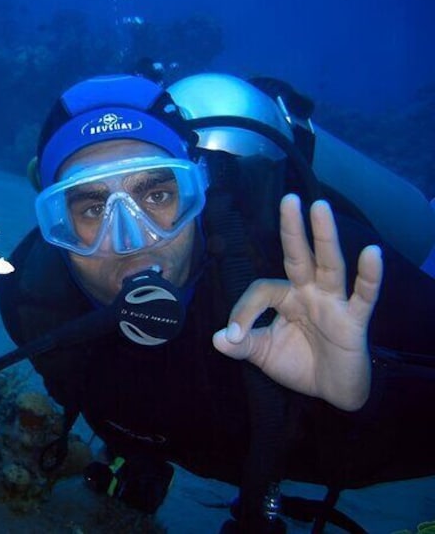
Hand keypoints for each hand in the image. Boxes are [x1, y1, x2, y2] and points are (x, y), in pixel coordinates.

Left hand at [212, 194, 382, 410]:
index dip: (243, 310)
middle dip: (292, 228)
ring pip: (329, 265)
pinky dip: (369, 275)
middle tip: (288, 198)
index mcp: (286, 298)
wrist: (331, 392)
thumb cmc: (299, 363)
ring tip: (319, 208)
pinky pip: (363, 295)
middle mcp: (310, 293)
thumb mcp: (262, 354)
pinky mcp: (354, 321)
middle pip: (299, 255)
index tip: (233, 335)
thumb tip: (218, 339)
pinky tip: (372, 252)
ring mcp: (333, 303)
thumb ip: (241, 345)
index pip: (261, 290)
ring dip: (324, 237)